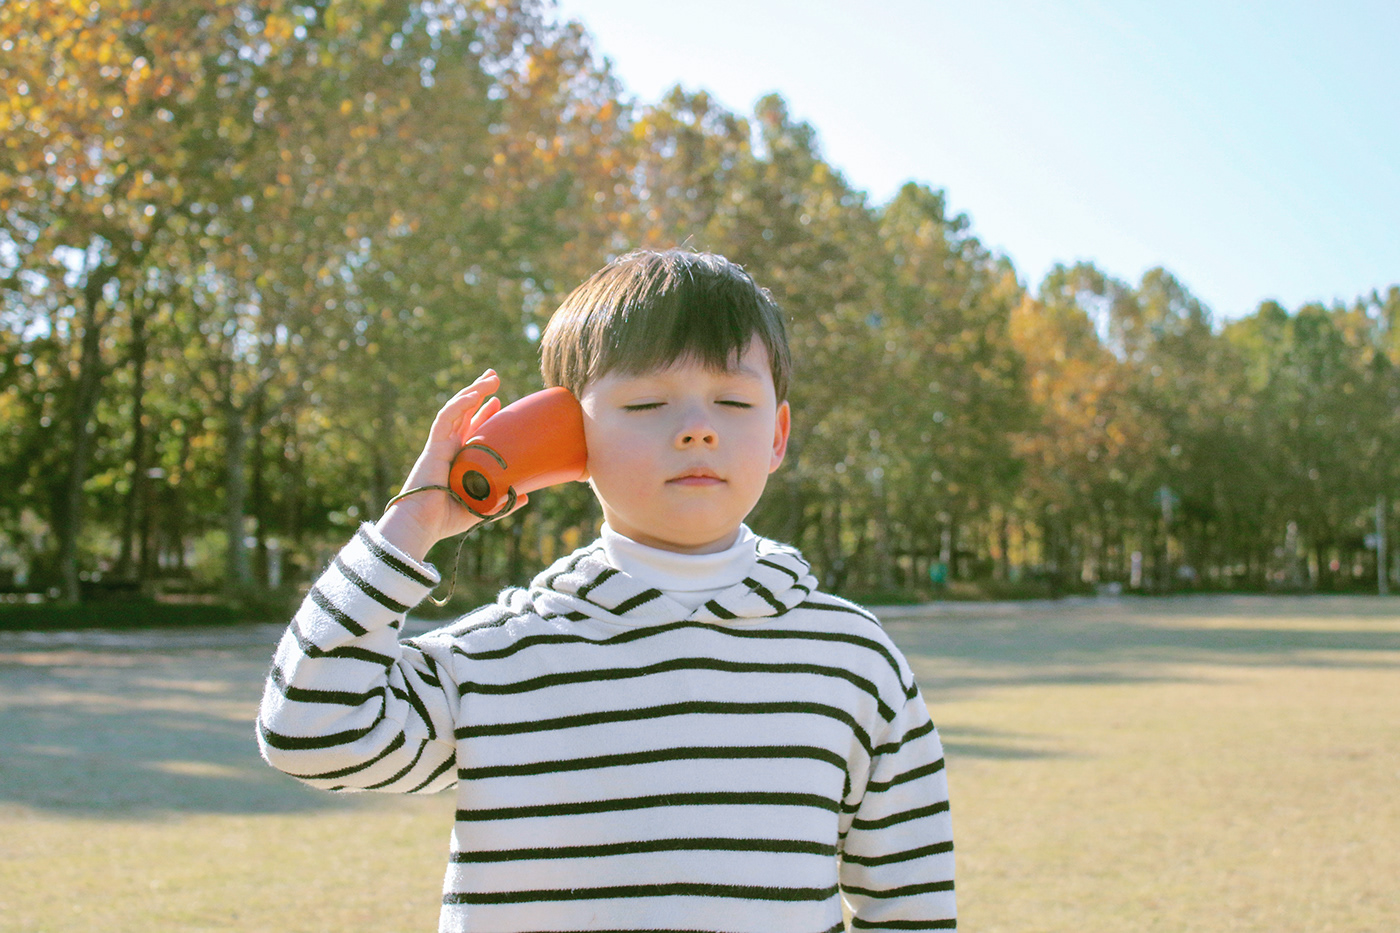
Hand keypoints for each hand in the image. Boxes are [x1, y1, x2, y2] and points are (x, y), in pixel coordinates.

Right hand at [375, 370, 528, 562]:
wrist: (422, 526)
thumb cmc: (446, 519)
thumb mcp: (482, 508)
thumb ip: (502, 501)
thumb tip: (526, 496)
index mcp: (459, 458)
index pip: (472, 429)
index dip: (484, 413)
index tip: (499, 401)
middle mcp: (449, 448)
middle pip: (463, 412)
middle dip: (477, 392)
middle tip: (494, 377)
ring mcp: (441, 445)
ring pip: (456, 410)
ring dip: (472, 391)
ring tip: (490, 378)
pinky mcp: (433, 447)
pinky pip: (445, 419)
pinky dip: (459, 405)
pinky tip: (473, 394)